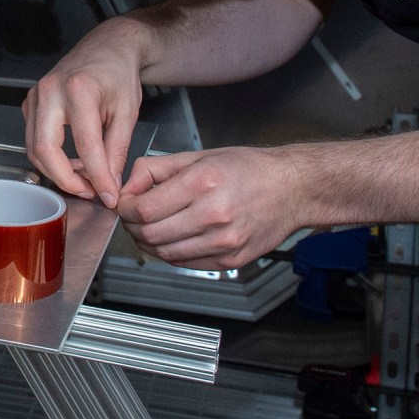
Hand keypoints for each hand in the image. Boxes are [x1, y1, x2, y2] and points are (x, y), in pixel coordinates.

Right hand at [23, 18, 148, 206]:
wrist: (106, 48)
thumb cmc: (117, 73)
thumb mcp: (127, 112)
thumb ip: (117, 150)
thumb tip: (109, 183)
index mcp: (78, 90)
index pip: (85, 146)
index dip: (97, 177)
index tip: (108, 195)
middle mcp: (50, 92)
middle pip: (45, 150)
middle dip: (66, 180)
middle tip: (89, 193)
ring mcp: (35, 97)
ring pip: (34, 148)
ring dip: (57, 171)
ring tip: (85, 179)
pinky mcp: (30, 104)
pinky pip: (33, 139)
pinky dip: (50, 158)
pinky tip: (72, 162)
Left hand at [116, 146, 301, 269]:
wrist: (292, 189)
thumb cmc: (250, 169)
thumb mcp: (200, 156)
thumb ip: (158, 169)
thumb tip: (130, 185)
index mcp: (203, 183)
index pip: (145, 208)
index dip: (126, 208)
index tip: (125, 203)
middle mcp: (213, 214)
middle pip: (151, 234)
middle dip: (133, 226)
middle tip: (133, 216)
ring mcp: (223, 241)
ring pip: (165, 253)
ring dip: (148, 243)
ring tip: (150, 227)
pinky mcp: (230, 259)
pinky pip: (185, 263)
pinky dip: (170, 253)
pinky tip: (172, 238)